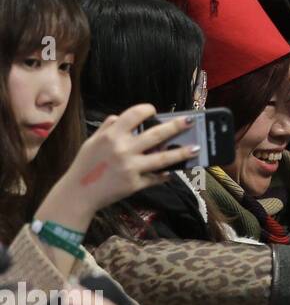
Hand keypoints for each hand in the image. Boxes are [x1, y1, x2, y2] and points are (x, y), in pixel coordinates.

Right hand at [41, 104, 198, 226]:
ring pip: (163, 158)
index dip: (147, 110)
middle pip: (156, 135)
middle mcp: (123, 149)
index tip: (154, 110)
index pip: (134, 115)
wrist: (78, 194)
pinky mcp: (135, 183)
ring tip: (196, 148)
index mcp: (111, 136)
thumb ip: (107, 128)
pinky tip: (174, 171)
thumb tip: (119, 117)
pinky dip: (166, 174)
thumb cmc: (85, 166)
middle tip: (190, 121)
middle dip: (176, 126)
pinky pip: (156, 177)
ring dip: (182, 153)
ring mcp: (131, 167)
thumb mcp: (91, 142)